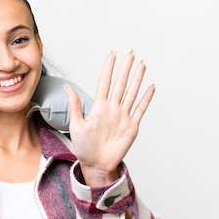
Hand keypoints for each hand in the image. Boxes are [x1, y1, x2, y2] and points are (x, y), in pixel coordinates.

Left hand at [65, 50, 154, 186]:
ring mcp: (123, 116)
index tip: (113, 54)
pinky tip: (151, 87)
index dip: (109, 68)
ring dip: (137, 79)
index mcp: (98, 107)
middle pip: (121, 84)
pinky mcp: (132, 126)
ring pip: (132, 93)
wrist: (96, 164)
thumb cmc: (84, 148)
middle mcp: (112, 109)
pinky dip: (146, 98)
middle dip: (126, 68)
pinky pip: (141, 109)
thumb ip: (75, 105)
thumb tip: (67, 87)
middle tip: (132, 53)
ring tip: (142, 64)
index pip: (105, 82)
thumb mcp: (76, 125)